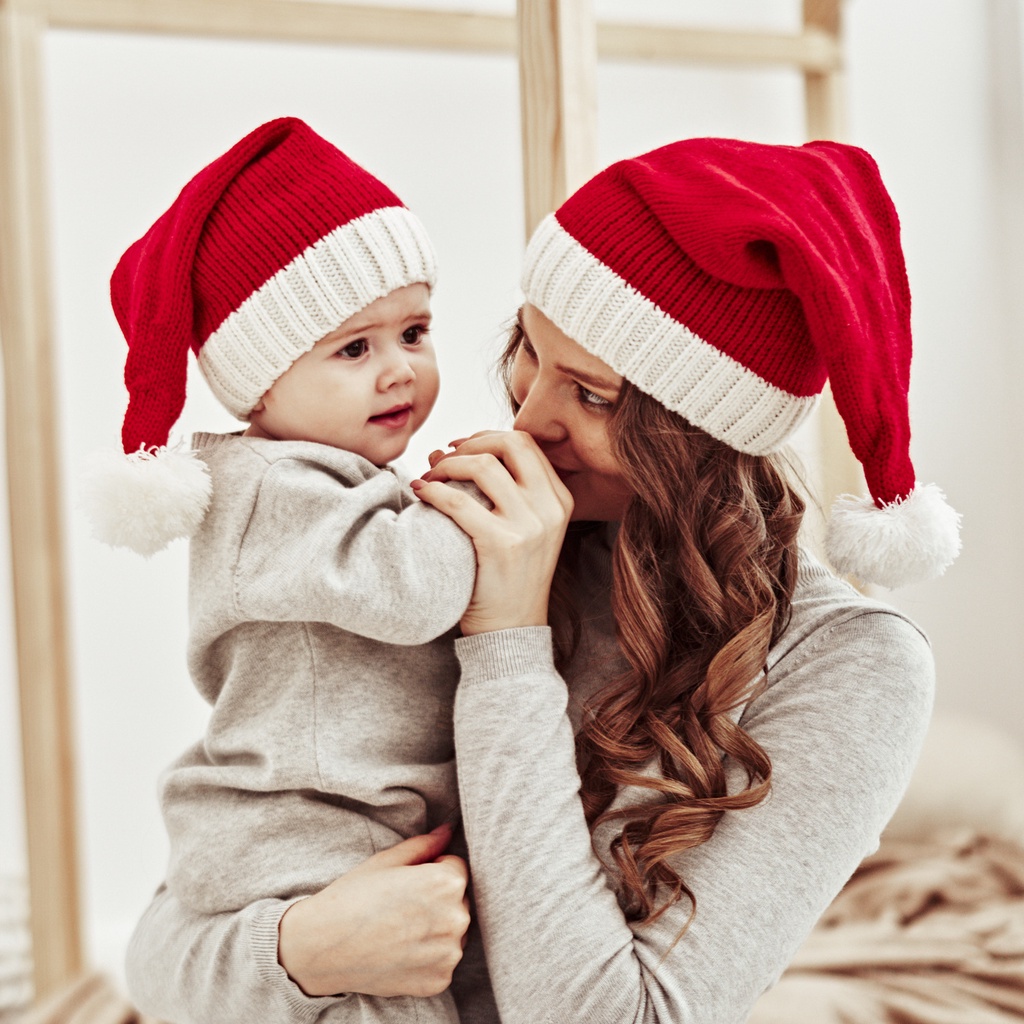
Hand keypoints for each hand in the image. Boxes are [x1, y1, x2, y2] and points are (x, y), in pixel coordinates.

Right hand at [277, 823, 469, 997]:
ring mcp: (449, 953)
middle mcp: (456, 918)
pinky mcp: (439, 980)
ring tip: (399, 929)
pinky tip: (399, 952)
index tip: (408, 883)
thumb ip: (425, 844)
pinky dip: (427, 958)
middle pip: (458, 901)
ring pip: (452, 933)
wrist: (323, 946)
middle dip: (438, 900)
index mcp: (447, 883)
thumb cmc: (354, 896)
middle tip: (401, 907)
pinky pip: (442, 961)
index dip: (432, 871)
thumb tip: (448, 830)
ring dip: (436, 930)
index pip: (457, 869)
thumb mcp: (388, 860)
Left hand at [411, 431, 572, 634]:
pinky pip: (459, 502)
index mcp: (559, 499)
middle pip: (511, 443)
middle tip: (442, 458)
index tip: (461, 448)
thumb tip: (447, 450)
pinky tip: (421, 494)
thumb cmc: (507, 577)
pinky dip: (434, 492)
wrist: (512, 629)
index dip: (487, 437)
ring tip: (429, 477)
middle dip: (470, 443)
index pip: (525, 444)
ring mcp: (530, 526)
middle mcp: (550, 508)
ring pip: (483, 466)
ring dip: (447, 465)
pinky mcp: (503, 544)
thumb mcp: (522, 528)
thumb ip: (501, 490)